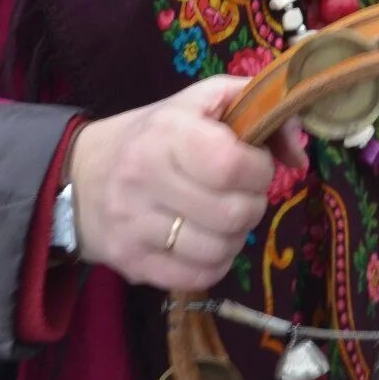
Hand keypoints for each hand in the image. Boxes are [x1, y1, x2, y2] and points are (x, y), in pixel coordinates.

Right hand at [68, 76, 306, 290]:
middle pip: (233, 213)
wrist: (78, 175)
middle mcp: (146, 178)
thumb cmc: (152, 134)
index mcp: (167, 132)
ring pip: (220, 249)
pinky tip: (207, 241)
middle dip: (253, 204)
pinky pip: (200, 276)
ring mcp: (136, 226)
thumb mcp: (199, 103)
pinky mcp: (133, 264)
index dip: (258, 169)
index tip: (253, 164)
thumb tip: (299, 154)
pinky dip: (217, 262)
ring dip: (237, 236)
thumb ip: (256, 106)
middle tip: (241, 193)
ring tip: (224, 216)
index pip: (231, 164)